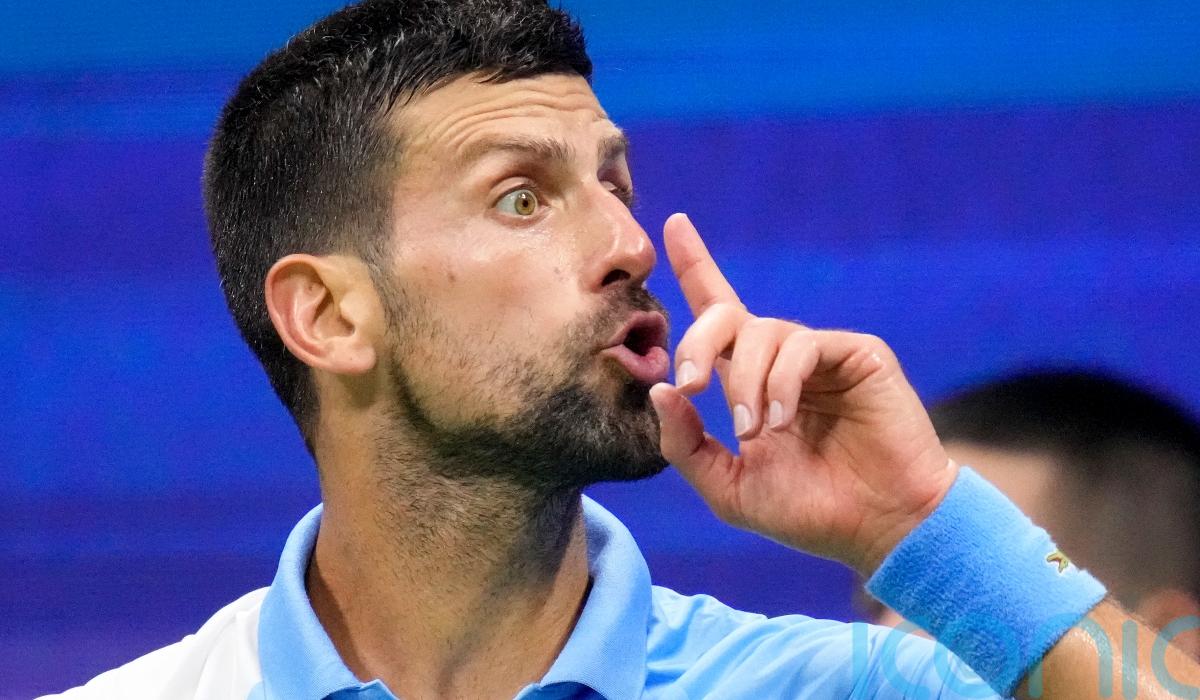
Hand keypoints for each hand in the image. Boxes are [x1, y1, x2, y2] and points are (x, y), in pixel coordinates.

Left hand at [649, 213, 957, 574]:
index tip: (674, 222)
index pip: (717, 315)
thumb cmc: (809, 513)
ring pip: (763, 332)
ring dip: (746, 382)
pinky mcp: (858, 353)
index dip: (696, 265)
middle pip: (726, 315)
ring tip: (755, 430)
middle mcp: (784, 360)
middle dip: (697, 342)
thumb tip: (659, 391)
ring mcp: (822, 354)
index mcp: (752, 382)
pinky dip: (781, 381)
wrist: (881, 529)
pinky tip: (781, 419)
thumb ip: (687, 444)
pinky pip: (801, 346)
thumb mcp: (729, 488)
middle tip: (690, 384)